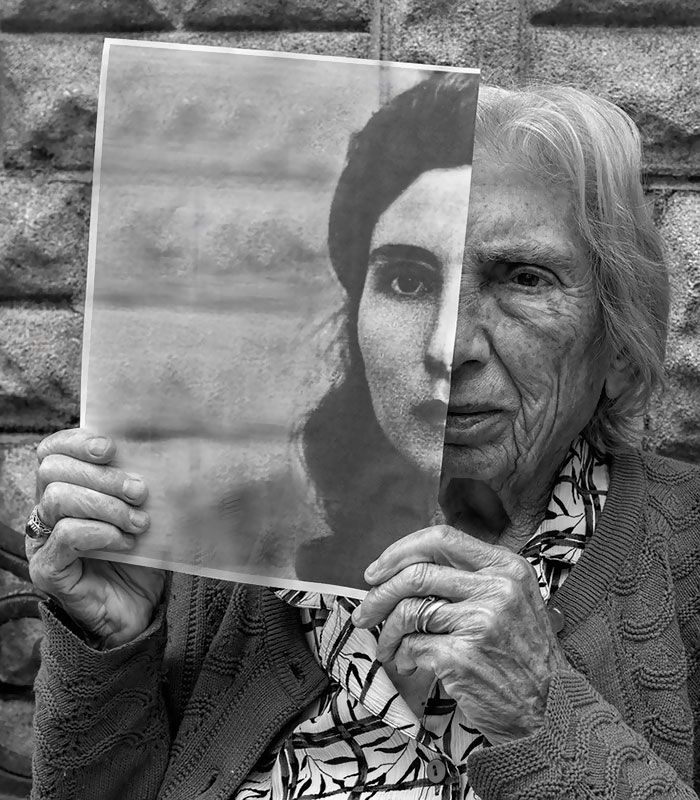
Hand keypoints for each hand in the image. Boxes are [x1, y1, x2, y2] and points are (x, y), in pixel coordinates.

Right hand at [27, 428, 165, 647]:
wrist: (139, 611)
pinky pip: (65, 536)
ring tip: (139, 521)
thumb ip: (136, 484)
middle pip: (53, 471)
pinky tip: (126, 542)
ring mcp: (41, 542)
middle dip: (102, 476)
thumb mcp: (140, 512)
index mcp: (64, 491)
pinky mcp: (47, 570)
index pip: (51, 452)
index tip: (111, 448)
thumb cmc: (140, 557)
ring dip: (106, 505)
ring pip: (57, 499)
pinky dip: (101, 532)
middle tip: (140, 492)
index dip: (76, 442)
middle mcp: (45, 514)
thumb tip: (154, 452)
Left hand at [351, 524, 566, 744]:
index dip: (400, 551)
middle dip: (380, 594)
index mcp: (506, 567)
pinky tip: (410, 665)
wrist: (551, 712)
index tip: (377, 570)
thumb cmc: (523, 657)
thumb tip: (404, 567)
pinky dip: (402, 656)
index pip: (441, 539)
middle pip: (416, 574)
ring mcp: (480, 621)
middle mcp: (496, 588)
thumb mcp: (511, 601)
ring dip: (388, 631)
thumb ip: (469, 578)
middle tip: (366, 611)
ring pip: (408, 611)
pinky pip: (413, 646)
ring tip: (389, 647)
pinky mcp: (462, 656)